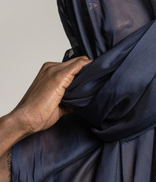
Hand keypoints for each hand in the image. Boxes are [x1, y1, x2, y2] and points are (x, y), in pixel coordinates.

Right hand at [0, 56, 91, 181]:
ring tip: (103, 78)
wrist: (25, 119)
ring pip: (79, 63)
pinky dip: (88, 69)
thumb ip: (70, 102)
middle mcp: (51, 68)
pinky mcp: (58, 76)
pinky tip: (97, 75)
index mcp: (49, 72)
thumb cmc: (37, 115)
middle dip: (91, 69)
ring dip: (91, 70)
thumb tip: (81, 105)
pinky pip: (78, 66)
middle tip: (105, 77)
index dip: (86, 71)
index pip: (73, 66)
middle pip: (78, 63)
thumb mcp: (58, 106)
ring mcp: (54, 71)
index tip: (98, 77)